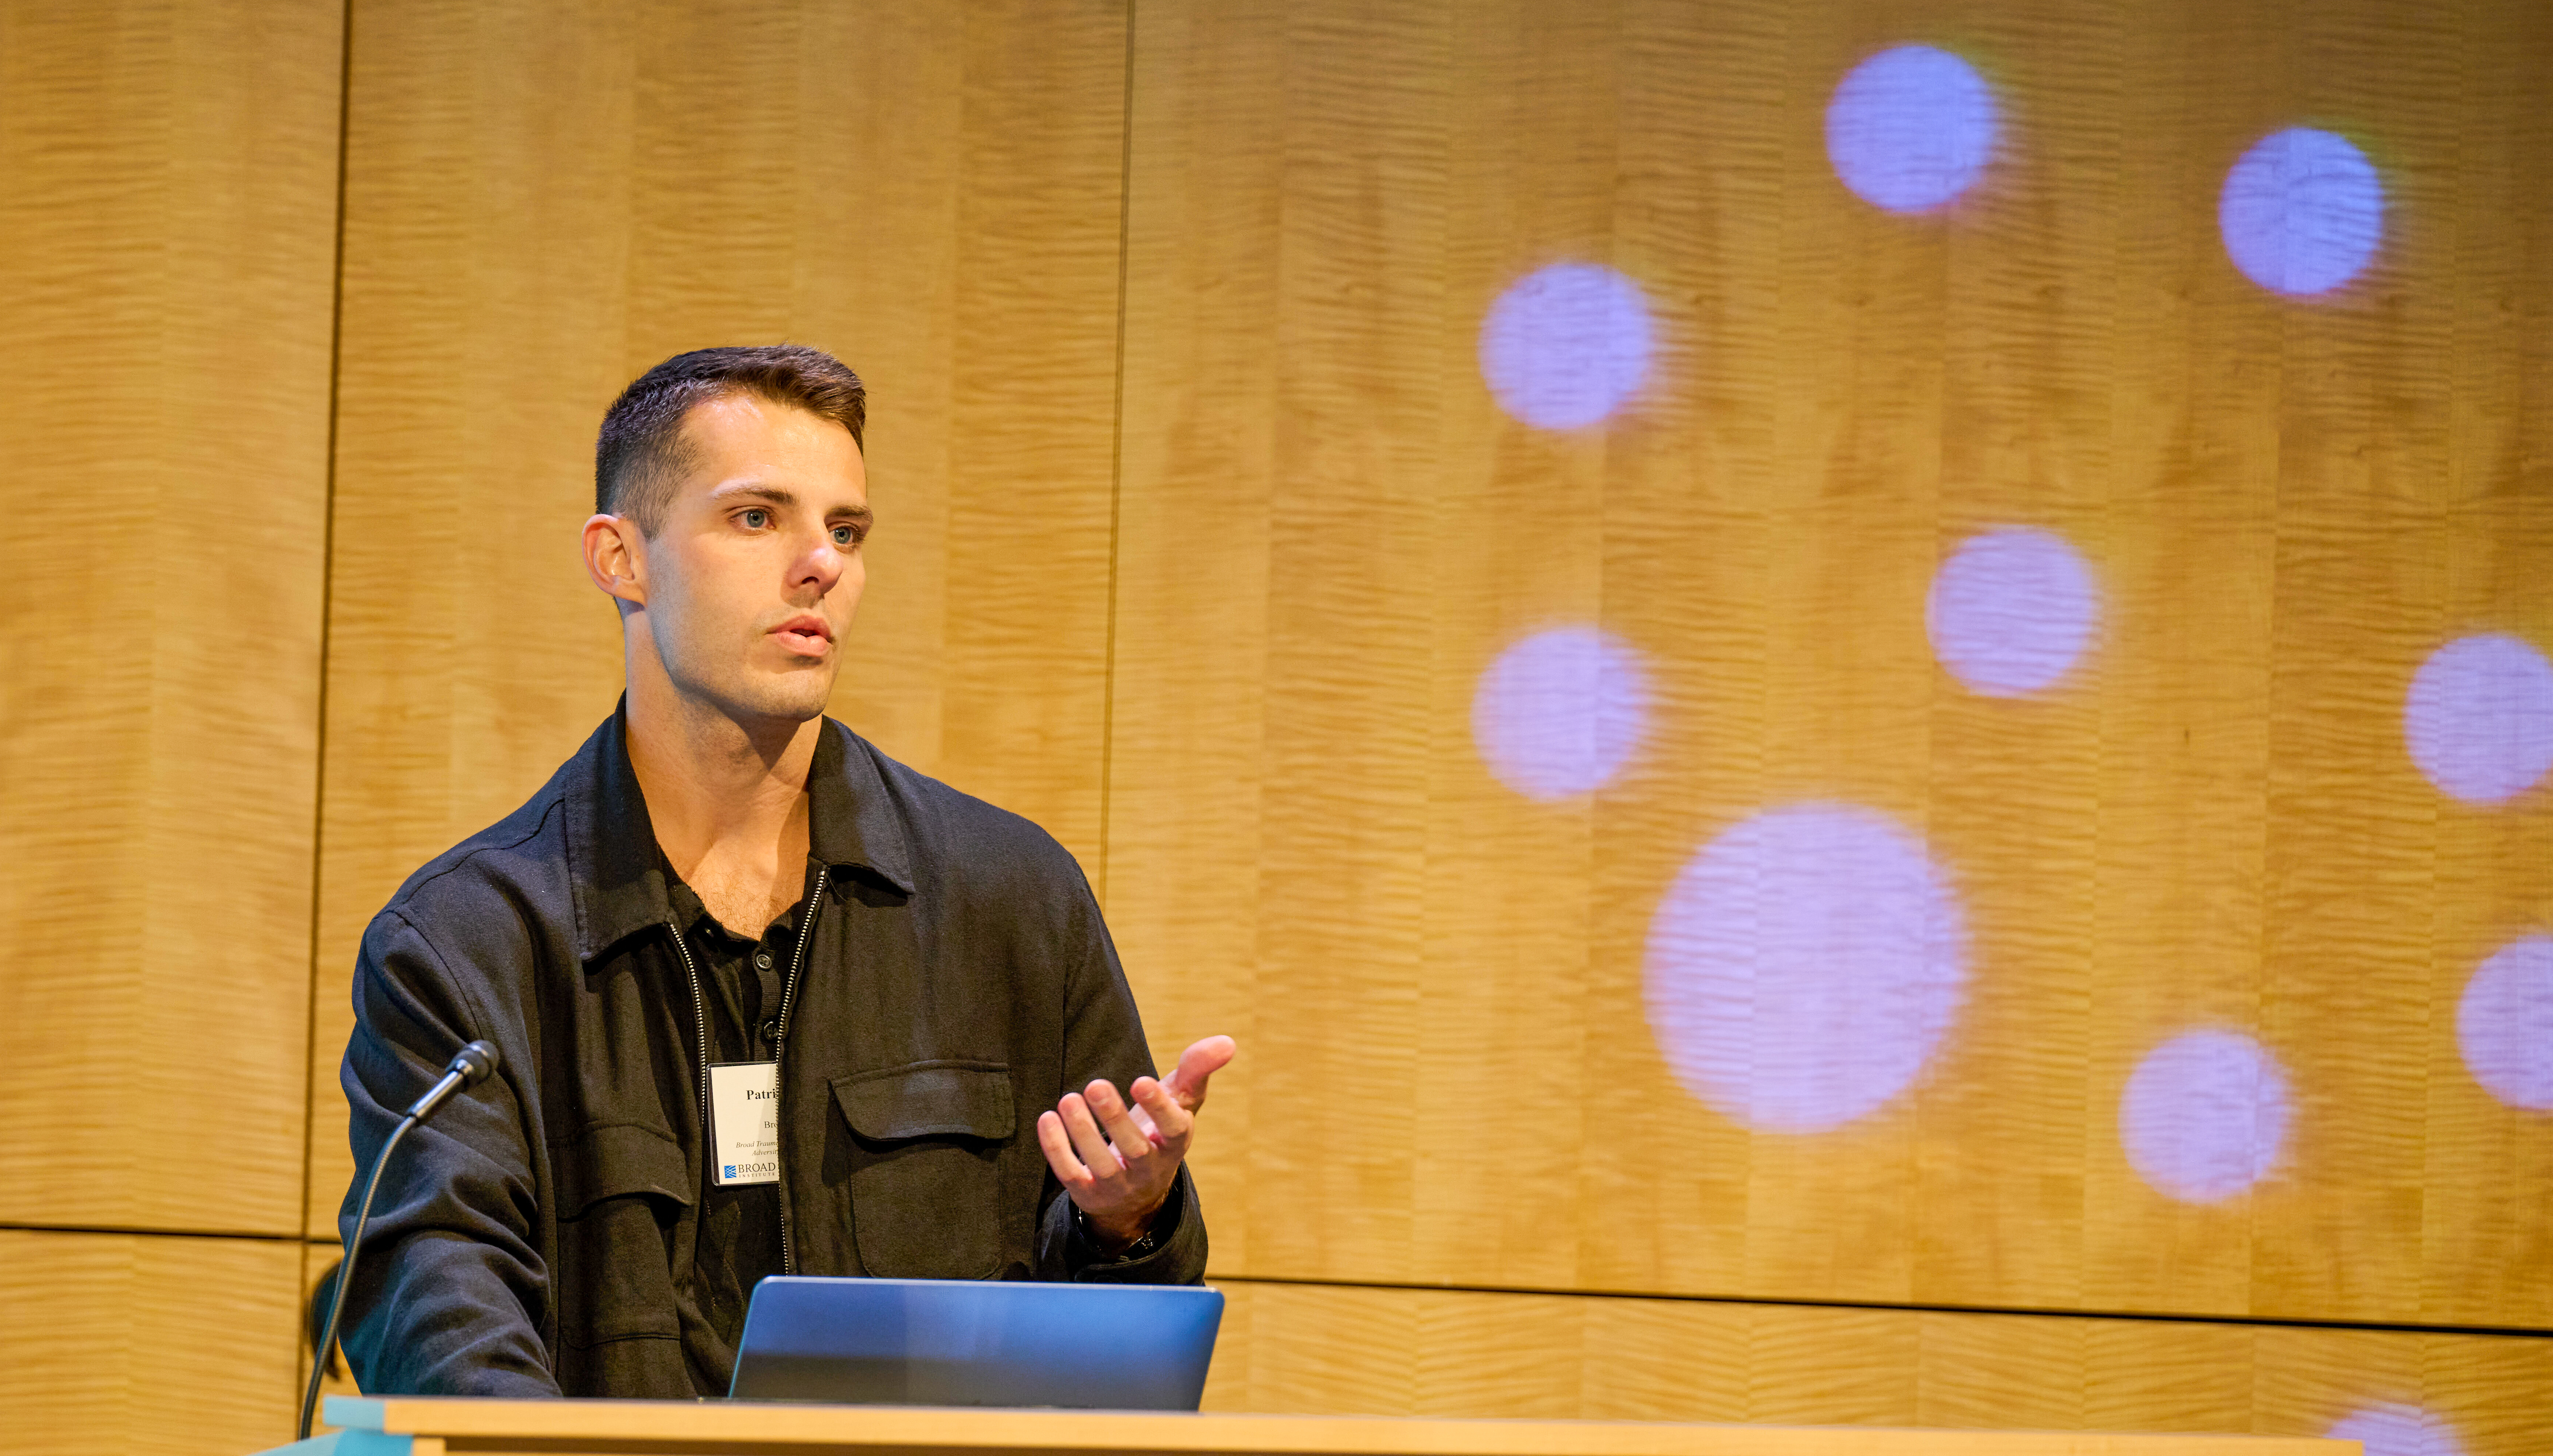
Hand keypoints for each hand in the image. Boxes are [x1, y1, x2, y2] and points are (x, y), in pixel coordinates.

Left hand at [1035, 1035, 1234, 1253]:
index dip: (1159, 1108)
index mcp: (1174, 1143)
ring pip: (1102, 1165)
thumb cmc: (1159, 1131)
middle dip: (1115, 1118)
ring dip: (1083, 1132)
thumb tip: (1227, 1041)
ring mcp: (1118, 1185)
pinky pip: (1071, 1176)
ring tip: (1069, 1099)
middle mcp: (1149, 1169)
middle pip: (1135, 1148)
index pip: (1173, 1130)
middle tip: (1095, 1085)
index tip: (1142, 1081)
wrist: (1136, 1192)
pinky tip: (1048, 1119)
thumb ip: (1197, 1070)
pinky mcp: (1088, 1193)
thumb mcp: (1179, 1102)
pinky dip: (1058, 1150)